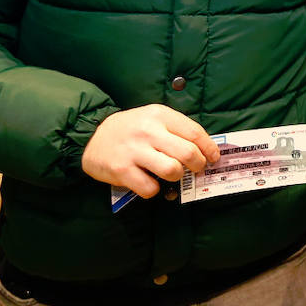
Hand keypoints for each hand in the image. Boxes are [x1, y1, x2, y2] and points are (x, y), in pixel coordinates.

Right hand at [80, 104, 220, 197]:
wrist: (91, 136)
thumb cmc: (131, 129)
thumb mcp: (153, 118)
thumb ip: (176, 129)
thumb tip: (205, 149)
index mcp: (159, 115)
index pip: (195, 132)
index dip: (209, 148)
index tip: (213, 158)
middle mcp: (148, 131)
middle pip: (188, 152)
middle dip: (198, 165)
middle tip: (197, 169)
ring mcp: (134, 151)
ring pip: (172, 170)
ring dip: (177, 177)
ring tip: (172, 174)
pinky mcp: (121, 170)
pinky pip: (150, 188)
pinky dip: (154, 190)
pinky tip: (149, 182)